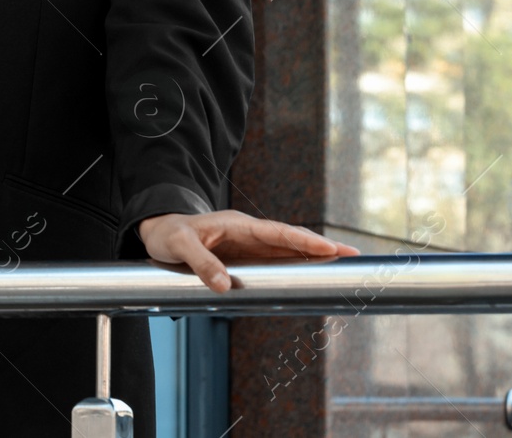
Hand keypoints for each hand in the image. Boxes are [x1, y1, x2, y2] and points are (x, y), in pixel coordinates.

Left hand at [137, 209, 359, 292]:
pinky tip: (312, 275)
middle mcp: (248, 233)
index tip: (329, 249)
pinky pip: (276, 260)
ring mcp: (249, 245)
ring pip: (288, 250)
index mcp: (237, 225)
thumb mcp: (178, 246)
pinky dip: (297, 265)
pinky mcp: (246, 256)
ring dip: (314, 256)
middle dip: (322, 247)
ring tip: (342, 266)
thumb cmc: (168, 234)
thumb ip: (201, 263)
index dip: (304, 241)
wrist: (158, 230)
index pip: (278, 232)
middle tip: (352, 256)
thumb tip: (223, 286)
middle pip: (292, 239)